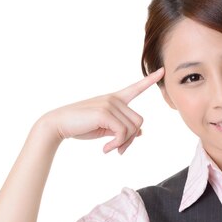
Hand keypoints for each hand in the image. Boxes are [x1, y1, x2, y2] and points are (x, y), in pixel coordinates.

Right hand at [41, 67, 164, 154]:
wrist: (58, 125)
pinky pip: (122, 133)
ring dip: (123, 143)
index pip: (136, 88)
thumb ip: (121, 128)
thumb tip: (141, 133)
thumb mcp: (105, 128)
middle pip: (139, 121)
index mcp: (115, 99)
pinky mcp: (105, 112)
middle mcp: (114, 99)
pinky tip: (105, 149)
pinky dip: (116, 144)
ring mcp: (110, 104)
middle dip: (131, 139)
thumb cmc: (80, 126)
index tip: (163, 70)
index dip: (150, 80)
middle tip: (119, 150)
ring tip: (110, 149)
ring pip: (133, 128)